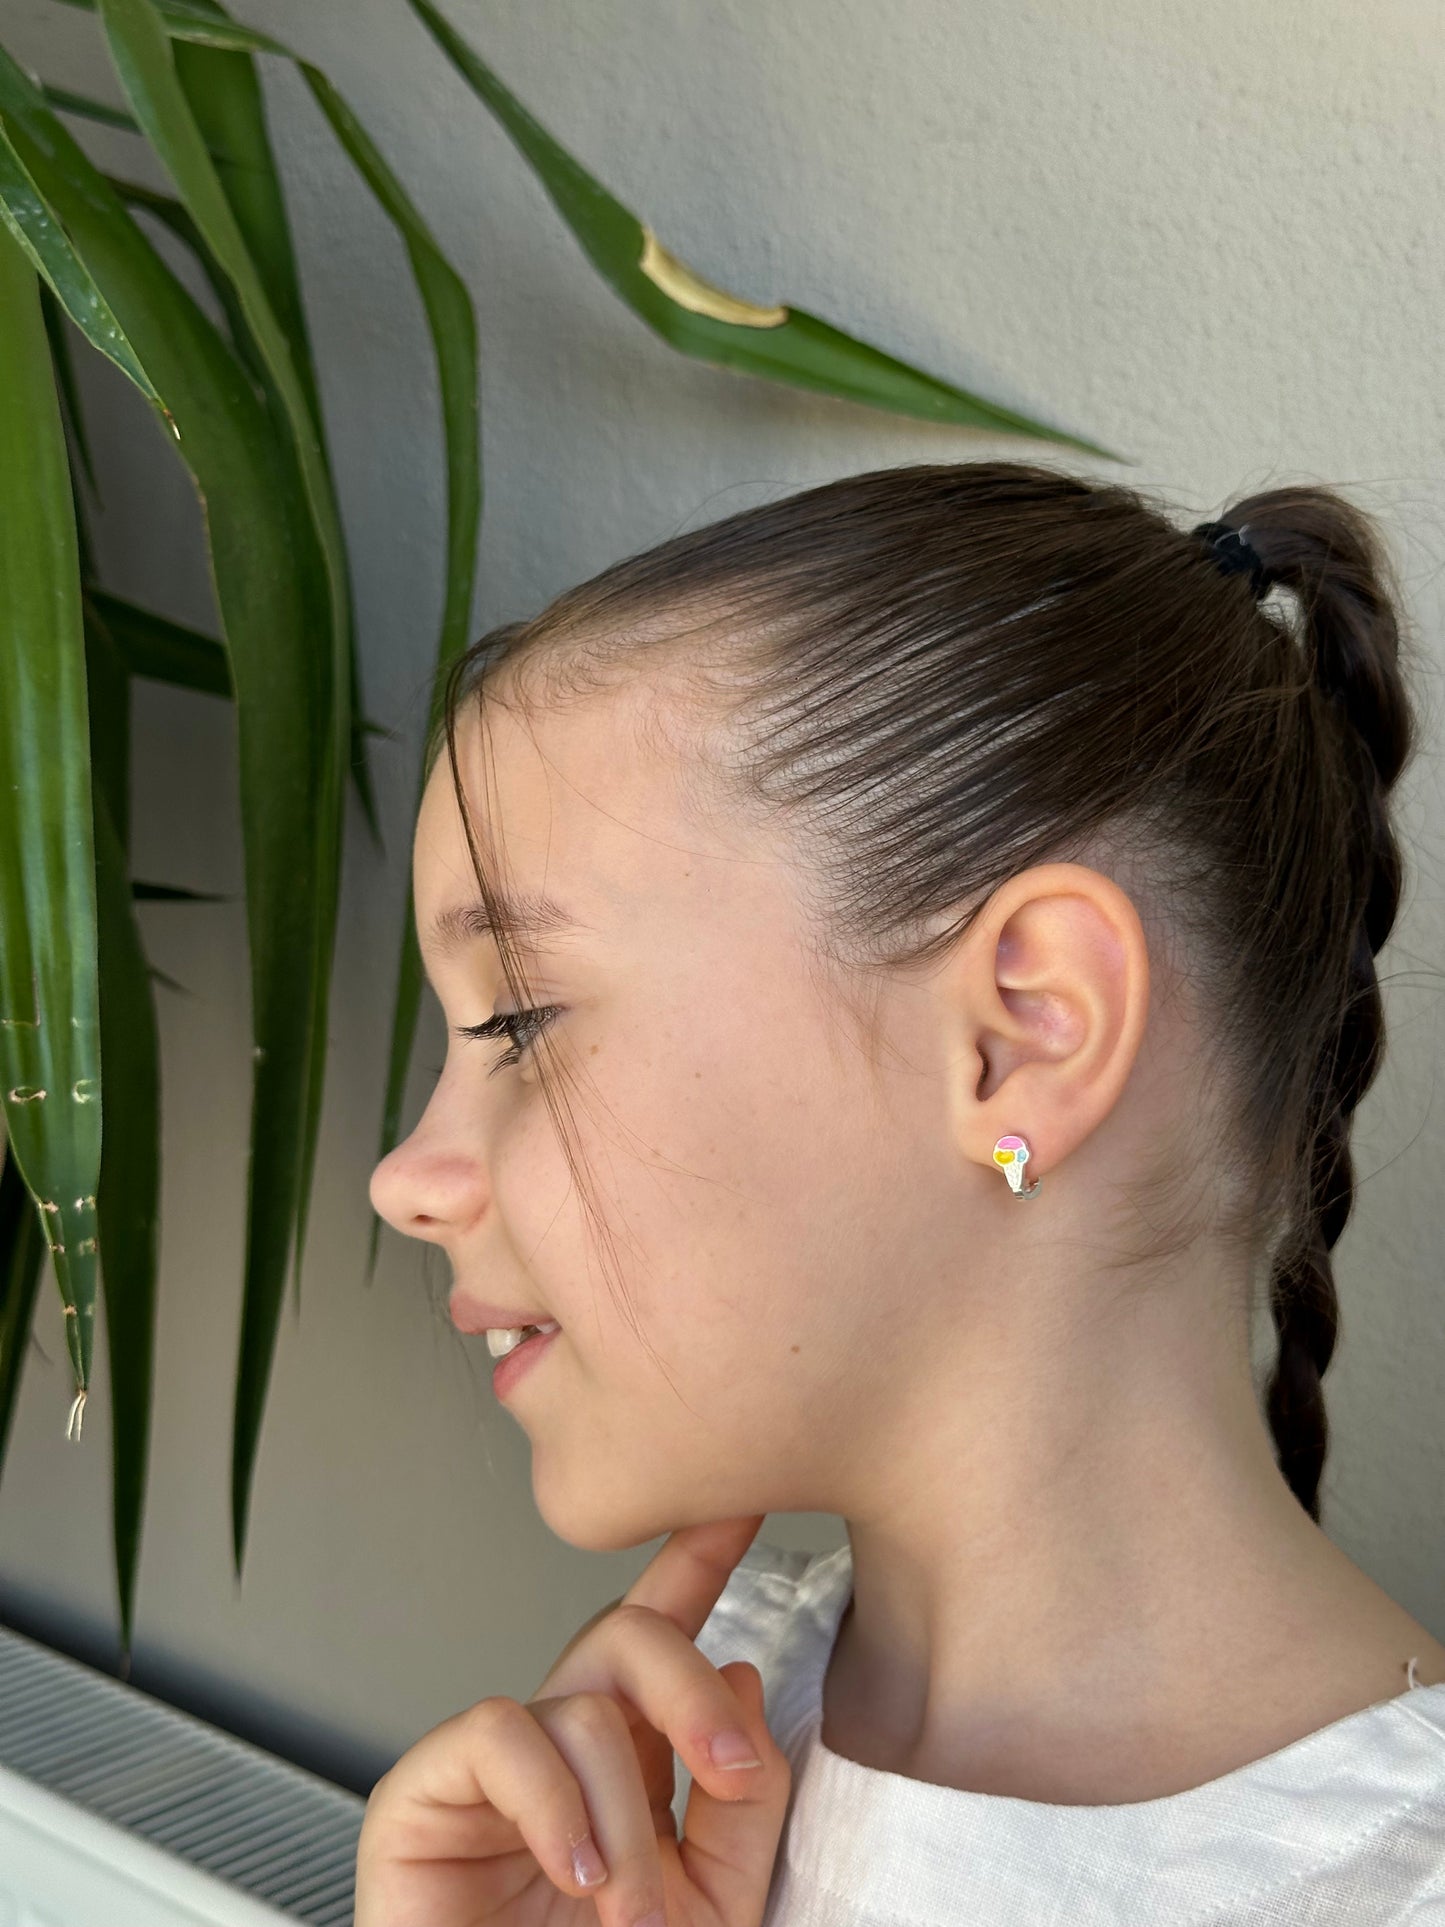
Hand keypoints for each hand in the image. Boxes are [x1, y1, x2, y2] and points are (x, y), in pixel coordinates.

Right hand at [354, 1514, 790, 1926]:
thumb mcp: (715, 1908)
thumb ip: (740, 1800)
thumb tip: (737, 1671)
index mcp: (631, 1767)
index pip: (663, 1637)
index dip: (697, 1556)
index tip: (743, 1495)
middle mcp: (561, 1750)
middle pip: (627, 1636)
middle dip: (689, 1687)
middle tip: (731, 1774)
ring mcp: (488, 1770)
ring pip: (578, 1699)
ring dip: (626, 1812)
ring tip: (631, 1911)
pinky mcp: (420, 1794)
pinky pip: (499, 1733)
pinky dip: (553, 1802)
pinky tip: (575, 1872)